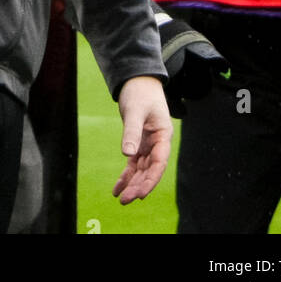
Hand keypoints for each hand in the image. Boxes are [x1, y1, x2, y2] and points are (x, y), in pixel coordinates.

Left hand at [113, 75, 171, 203]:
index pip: (159, 162)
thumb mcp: (135, 110)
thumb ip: (132, 131)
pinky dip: (126, 176)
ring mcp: (147, 145)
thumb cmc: (140, 92)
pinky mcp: (137, 143)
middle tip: (126, 200)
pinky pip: (133, 164)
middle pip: (150, 170)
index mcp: (163, 135)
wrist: (137, 81)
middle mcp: (157, 143)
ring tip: (121, 199)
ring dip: (132, 184)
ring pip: (141, 170)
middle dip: (139, 186)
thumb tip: (127, 154)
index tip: (142, 193)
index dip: (151, 179)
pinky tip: (117, 189)